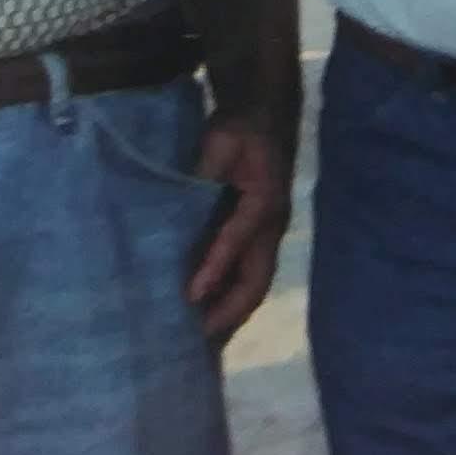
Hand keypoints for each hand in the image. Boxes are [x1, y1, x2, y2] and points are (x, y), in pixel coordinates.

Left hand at [187, 113, 292, 344]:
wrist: (266, 114)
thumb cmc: (242, 127)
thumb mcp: (221, 140)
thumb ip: (205, 170)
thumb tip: (183, 200)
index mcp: (264, 201)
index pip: (238, 241)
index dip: (215, 269)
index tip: (190, 297)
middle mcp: (272, 225)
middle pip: (256, 279)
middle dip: (230, 312)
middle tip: (198, 340)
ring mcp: (268, 234)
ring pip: (254, 282)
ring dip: (231, 310)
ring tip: (202, 338)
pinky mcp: (258, 236)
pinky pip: (248, 273)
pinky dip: (230, 295)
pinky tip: (207, 309)